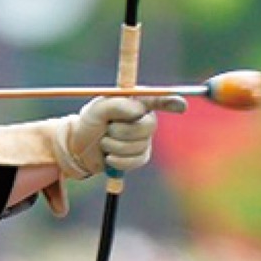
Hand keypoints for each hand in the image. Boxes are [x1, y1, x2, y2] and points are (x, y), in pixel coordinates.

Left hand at [60, 94, 186, 177]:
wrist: (79, 148)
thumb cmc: (89, 123)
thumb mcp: (97, 109)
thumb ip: (116, 105)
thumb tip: (137, 112)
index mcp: (137, 102)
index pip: (158, 100)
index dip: (171, 102)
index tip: (181, 106)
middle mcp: (145, 119)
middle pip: (148, 126)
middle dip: (124, 131)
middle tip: (108, 130)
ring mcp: (144, 139)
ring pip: (138, 145)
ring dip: (115, 146)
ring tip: (105, 142)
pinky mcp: (140, 156)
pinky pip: (136, 160)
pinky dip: (119, 160)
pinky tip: (109, 157)